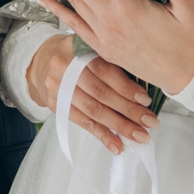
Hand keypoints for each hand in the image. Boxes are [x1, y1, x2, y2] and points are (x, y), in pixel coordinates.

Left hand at [23, 0, 193, 97]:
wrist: (189, 77)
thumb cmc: (192, 41)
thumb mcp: (191, 11)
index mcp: (129, 4)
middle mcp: (110, 17)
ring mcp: (104, 34)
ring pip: (71, 1)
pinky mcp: (103, 47)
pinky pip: (75, 25)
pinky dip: (58, 11)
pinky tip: (43, 0)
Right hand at [28, 34, 156, 153]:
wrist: (43, 60)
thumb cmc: (77, 54)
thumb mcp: (92, 48)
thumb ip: (113, 62)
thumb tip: (146, 88)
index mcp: (77, 48)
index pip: (104, 70)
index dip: (125, 86)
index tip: (146, 100)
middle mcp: (64, 67)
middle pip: (100, 93)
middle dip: (128, 110)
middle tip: (150, 122)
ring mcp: (58, 88)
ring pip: (93, 111)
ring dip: (119, 126)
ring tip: (139, 136)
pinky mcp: (56, 105)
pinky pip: (83, 123)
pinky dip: (102, 135)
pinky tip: (117, 145)